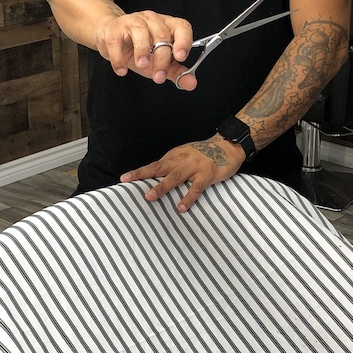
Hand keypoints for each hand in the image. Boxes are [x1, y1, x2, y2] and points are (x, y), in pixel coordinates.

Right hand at [94, 10, 195, 86]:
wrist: (110, 38)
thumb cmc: (139, 49)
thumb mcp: (159, 61)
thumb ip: (176, 71)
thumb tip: (190, 83)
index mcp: (167, 25)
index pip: (181, 27)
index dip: (184, 41)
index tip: (180, 57)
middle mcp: (151, 20)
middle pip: (161, 34)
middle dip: (161, 58)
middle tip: (159, 76)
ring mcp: (131, 21)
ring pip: (140, 30)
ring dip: (142, 50)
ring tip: (142, 66)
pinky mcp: (113, 29)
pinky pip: (116, 42)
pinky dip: (118, 58)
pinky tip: (122, 70)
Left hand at [121, 136, 245, 211]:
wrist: (228, 145)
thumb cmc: (205, 153)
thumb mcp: (185, 155)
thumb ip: (173, 165)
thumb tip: (156, 179)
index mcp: (175, 156)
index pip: (154, 165)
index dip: (139, 172)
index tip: (124, 179)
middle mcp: (181, 159)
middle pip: (159, 169)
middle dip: (143, 176)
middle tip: (129, 185)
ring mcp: (194, 167)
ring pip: (175, 177)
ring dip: (161, 187)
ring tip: (149, 196)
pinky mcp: (207, 174)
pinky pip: (196, 188)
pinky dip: (188, 197)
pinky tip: (180, 207)